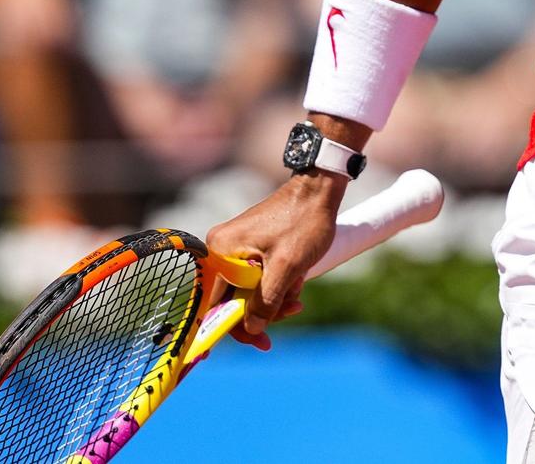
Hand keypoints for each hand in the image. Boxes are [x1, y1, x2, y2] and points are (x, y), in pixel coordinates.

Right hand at [203, 172, 344, 348]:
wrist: (319, 190)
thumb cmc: (303, 223)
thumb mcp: (287, 267)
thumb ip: (266, 300)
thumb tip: (251, 329)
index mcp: (220, 252)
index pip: (215, 304)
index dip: (232, 328)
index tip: (256, 345)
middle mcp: (220, 250)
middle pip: (233, 300)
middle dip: (264, 311)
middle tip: (293, 309)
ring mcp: (234, 248)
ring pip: (248, 292)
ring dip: (275, 298)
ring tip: (299, 289)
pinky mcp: (249, 248)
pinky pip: (257, 279)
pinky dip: (277, 285)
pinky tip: (297, 279)